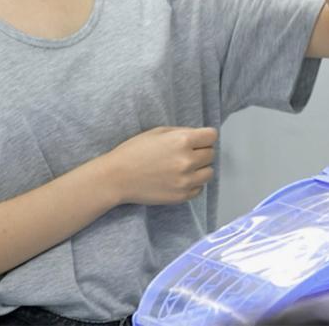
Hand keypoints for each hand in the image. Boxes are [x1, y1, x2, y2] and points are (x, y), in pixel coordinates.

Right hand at [102, 127, 217, 205]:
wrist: (116, 178)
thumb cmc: (134, 152)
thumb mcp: (159, 132)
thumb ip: (182, 133)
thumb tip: (200, 137)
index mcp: (182, 140)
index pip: (212, 136)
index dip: (205, 137)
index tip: (199, 140)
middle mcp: (187, 161)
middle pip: (211, 154)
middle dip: (201, 151)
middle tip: (186, 153)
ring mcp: (185, 180)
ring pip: (209, 173)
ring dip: (200, 168)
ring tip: (184, 167)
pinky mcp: (181, 196)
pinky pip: (199, 189)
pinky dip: (193, 184)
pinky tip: (179, 179)